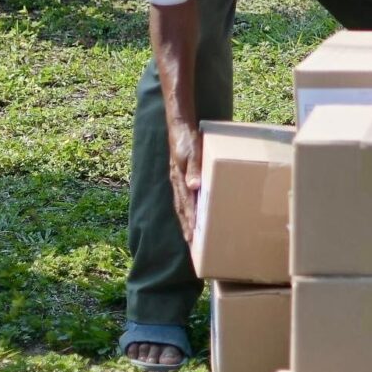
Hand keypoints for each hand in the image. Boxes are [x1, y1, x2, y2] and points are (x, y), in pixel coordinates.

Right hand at [168, 117, 203, 241]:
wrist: (179, 125)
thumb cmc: (187, 138)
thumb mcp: (192, 152)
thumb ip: (193, 169)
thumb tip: (194, 187)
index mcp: (179, 179)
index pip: (186, 205)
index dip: (190, 222)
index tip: (194, 237)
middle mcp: (177, 183)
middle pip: (182, 210)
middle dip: (187, 228)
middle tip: (193, 246)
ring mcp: (178, 181)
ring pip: (182, 206)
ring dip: (187, 222)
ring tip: (192, 237)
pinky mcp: (182, 177)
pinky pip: (185, 198)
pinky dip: (188, 210)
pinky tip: (194, 215)